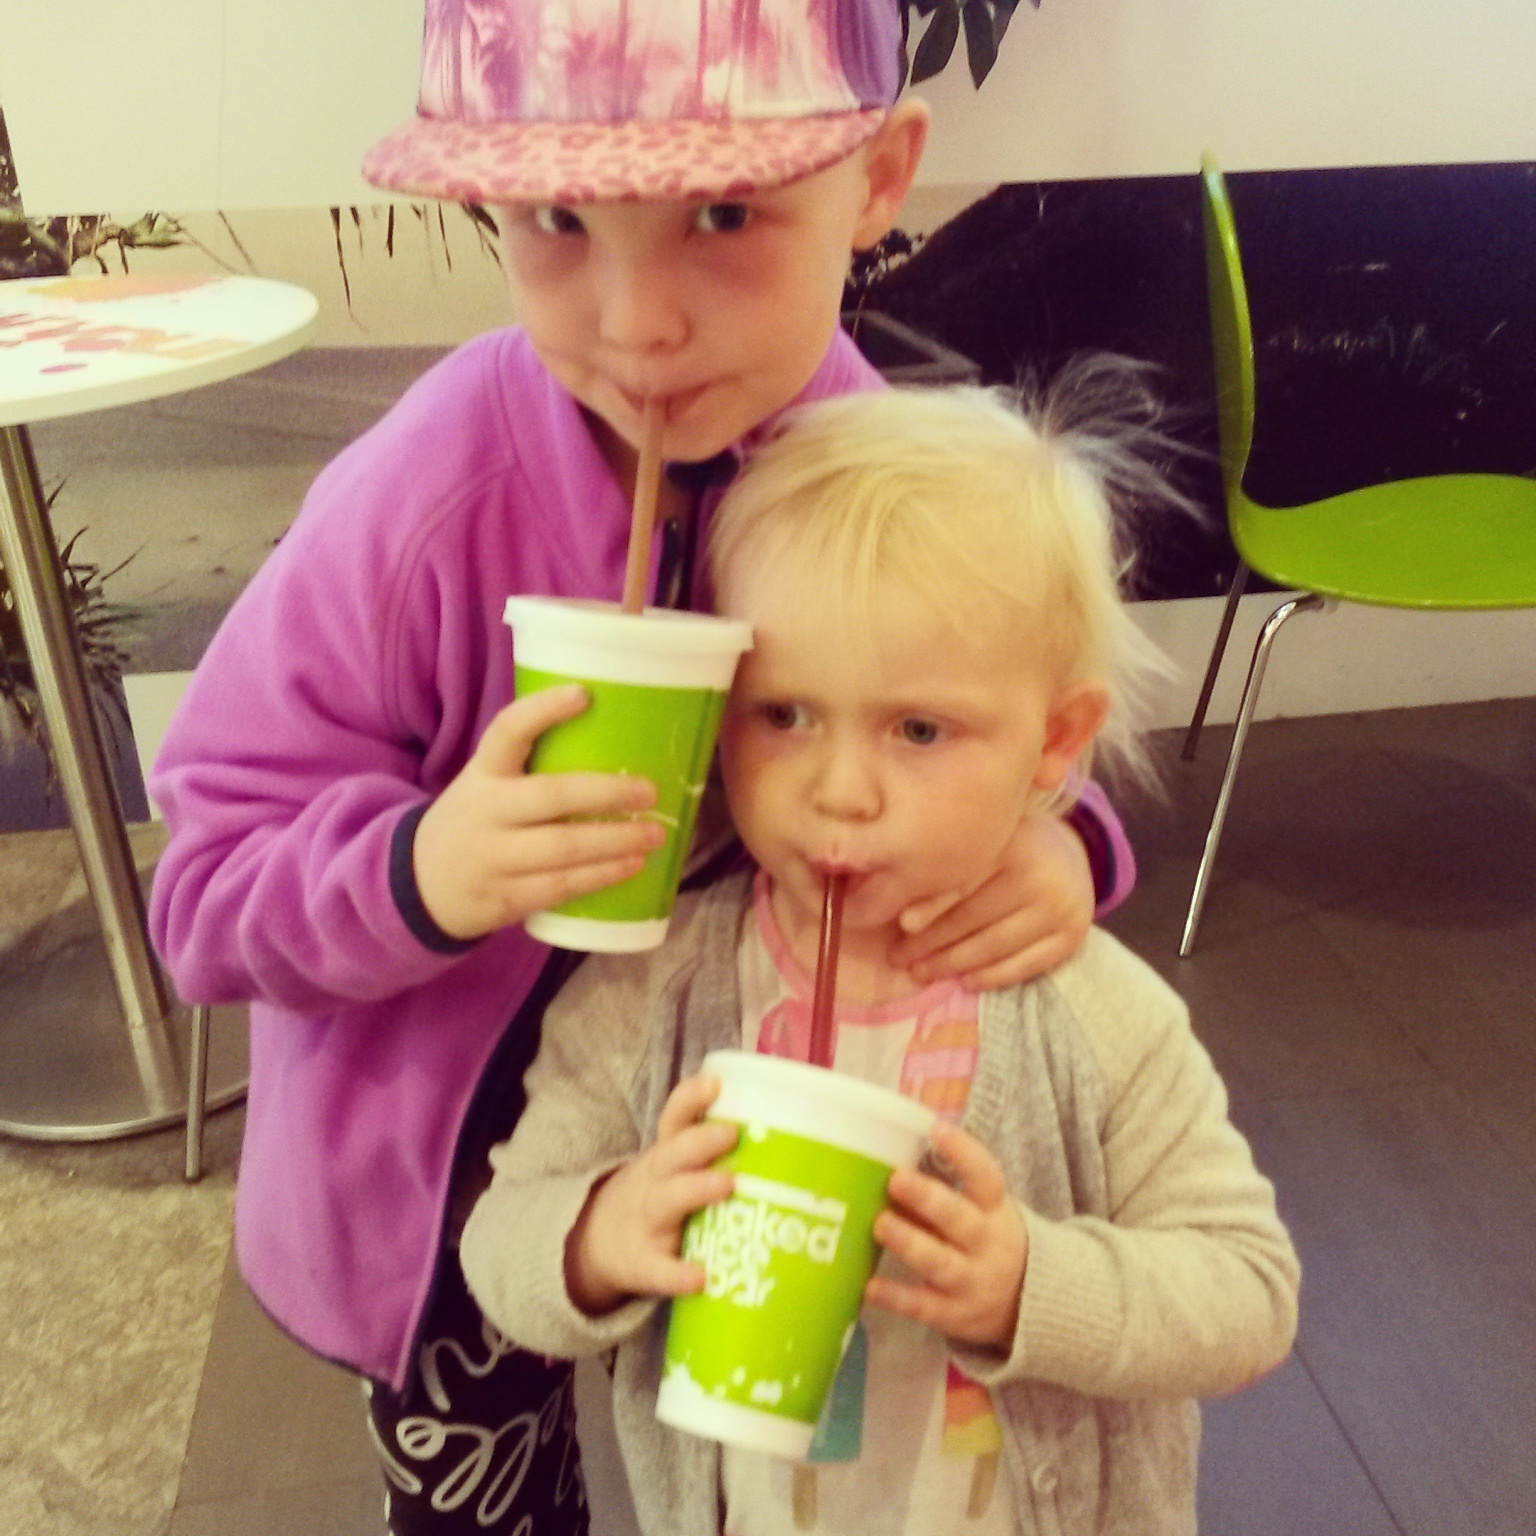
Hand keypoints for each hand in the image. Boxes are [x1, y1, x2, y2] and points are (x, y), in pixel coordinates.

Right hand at [413, 686, 668, 940]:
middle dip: (606, 792)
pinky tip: (630, 866)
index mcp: (483, 773)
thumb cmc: (476, 823)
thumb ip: (531, 767)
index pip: (507, 731)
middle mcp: (485, 811)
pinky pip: (559, 886)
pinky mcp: (503, 898)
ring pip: (562, 848)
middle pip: (550, 796)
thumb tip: (616, 742)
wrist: (420, 886)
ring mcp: (492, 858)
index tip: (584, 694)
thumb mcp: (486, 784)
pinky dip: (599, 876)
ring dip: (614, 841)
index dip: (543, 710)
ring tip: (654, 835)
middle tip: (650, 792)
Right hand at [565, 1075, 737, 1315]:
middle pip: (671, 1155)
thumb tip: (800, 1140)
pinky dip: (676, 1275)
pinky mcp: (641, 1264)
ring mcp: (646, 1222)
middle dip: (699, 1142)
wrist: (598, 1243)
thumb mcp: (676, 1170)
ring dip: (695, 1191)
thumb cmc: (662, 1198)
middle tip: (731, 1134)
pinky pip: (658, 1270)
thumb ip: (721, 1156)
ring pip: (666, 1201)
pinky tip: (700, 1278)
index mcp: (667, 1155)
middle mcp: (655, 1181)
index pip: (674, 1118)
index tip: (715, 1084)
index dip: (691, 1099)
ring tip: (726, 1186)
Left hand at [865, 1119, 1026, 1349]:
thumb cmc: (984, 1240)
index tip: (937, 1128)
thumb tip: (883, 1154)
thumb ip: (938, 1188)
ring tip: (881, 1224)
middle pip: (961, 1220)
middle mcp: (986, 1245)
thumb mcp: (979, 1211)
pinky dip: (896, 1297)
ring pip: (941, 1263)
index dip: (964, 1151)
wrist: (1027, 1305)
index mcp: (993, 1210)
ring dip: (910, 1243)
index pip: (986, 1177)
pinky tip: (869, 1286)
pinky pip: (923, 1307)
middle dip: (929, 1199)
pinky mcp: (955, 1316)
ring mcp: (972, 1282)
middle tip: (896, 1179)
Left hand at [891, 806, 1093, 989]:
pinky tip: (965, 982)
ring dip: (952, 964)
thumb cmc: (1007, 846)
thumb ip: (945, 869)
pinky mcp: (1072, 935)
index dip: (929, 905)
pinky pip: (1025, 965)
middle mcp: (1039, 873)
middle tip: (898, 957)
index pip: (961, 881)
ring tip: (921, 972)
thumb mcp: (978, 843)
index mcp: (1009, 842)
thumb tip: (901, 918)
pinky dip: (992, 977)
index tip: (902, 926)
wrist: (1069, 853)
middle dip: (930, 941)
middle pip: (973, 916)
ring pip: (994, 944)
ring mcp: (1060, 906)